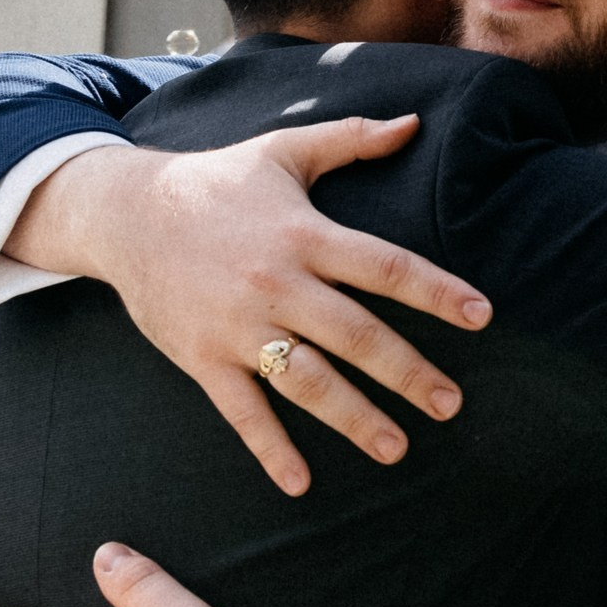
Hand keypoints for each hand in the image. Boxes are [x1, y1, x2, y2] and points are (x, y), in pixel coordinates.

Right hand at [18, 117, 494, 494]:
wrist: (125, 213)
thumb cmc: (216, 180)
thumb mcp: (283, 150)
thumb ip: (351, 138)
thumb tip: (413, 123)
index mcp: (304, 233)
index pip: (385, 266)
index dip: (436, 291)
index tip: (481, 316)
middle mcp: (276, 282)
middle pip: (355, 334)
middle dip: (406, 372)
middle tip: (451, 404)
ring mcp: (237, 325)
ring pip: (306, 380)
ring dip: (353, 418)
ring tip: (397, 448)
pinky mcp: (201, 357)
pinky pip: (241, 411)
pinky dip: (269, 448)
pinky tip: (300, 482)